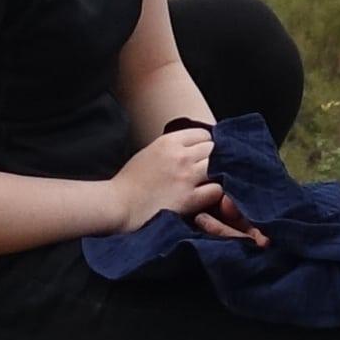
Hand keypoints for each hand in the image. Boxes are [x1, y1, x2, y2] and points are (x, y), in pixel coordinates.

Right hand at [103, 124, 225, 231]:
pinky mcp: (189, 199)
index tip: (204, 155)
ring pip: (220, 166)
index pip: (203, 134)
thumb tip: (194, 149)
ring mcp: (186, 177)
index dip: (205, 144)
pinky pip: (217, 190)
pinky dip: (216, 193)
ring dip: (218, 174)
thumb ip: (172, 148)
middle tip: (210, 170)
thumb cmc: (130, 182)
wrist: (119, 205)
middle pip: (214, 149)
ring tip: (211, 182)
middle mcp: (180, 156)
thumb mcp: (149, 152)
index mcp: (168, 142)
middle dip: (215, 158)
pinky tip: (207, 197)